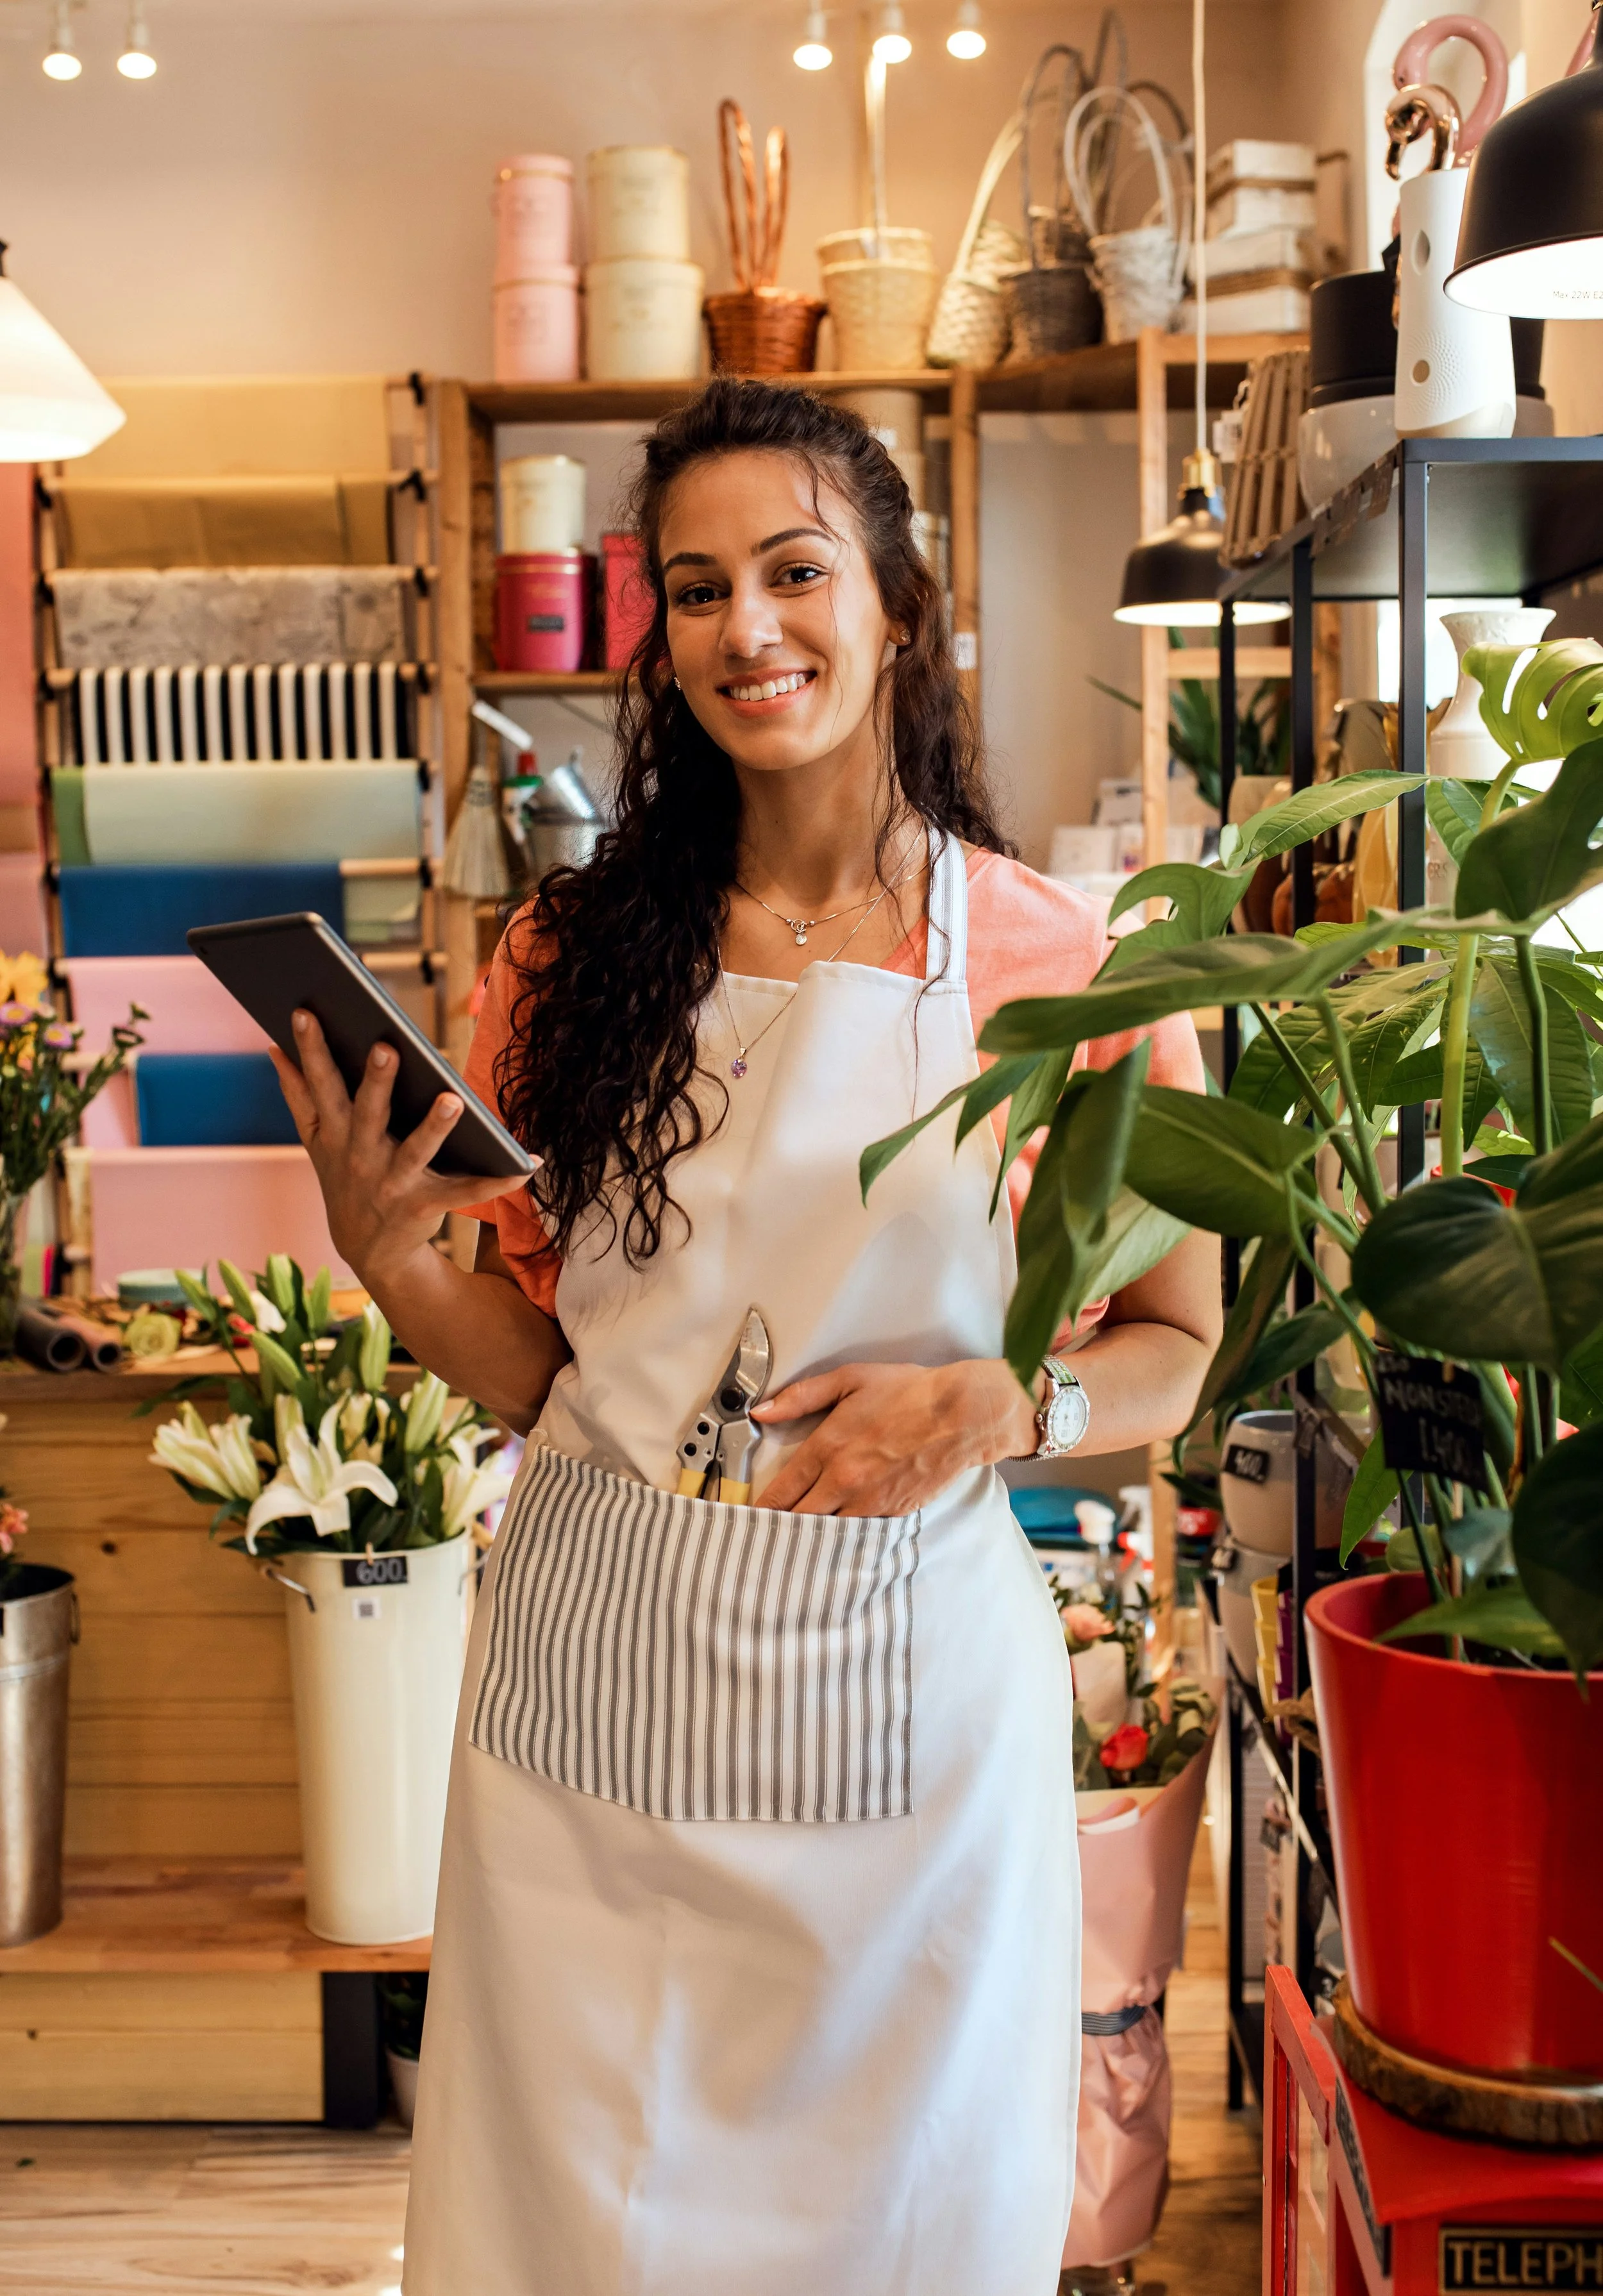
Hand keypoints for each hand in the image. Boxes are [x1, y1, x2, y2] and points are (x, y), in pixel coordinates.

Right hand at [271, 1012, 528, 1286]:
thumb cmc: (346, 1179)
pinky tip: (527, 1165)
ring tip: (453, 1100)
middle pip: (369, 1113)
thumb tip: (274, 1049)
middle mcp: (363, 1156)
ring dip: (435, 1127)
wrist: (370, 1251)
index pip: (321, 1085)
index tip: (304, 1012)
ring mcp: (394, 1183)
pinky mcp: (426, 1206)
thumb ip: (299, 1096)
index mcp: (337, 1133)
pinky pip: (467, 1191)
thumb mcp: (317, 1142)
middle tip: (387, 1048)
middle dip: (376, 1082)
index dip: (311, 1050)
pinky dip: (498, 1181)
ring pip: (417, 1150)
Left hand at [752, 1358, 1036, 1516]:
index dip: (761, 1508)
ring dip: (811, 1536)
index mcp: (829, 1448)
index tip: (749, 1516)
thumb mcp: (850, 1379)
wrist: (962, 1415)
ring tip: (795, 1543)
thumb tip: (762, 1410)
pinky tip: (836, 1537)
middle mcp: (845, 1481)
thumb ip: (802, 1396)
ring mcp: (871, 1501)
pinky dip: (845, 1535)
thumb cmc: (908, 1393)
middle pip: (800, 1519)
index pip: (782, 1491)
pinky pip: (860, 1532)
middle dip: (781, 1527)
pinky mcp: (894, 1513)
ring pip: (828, 1532)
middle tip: (766, 1534)